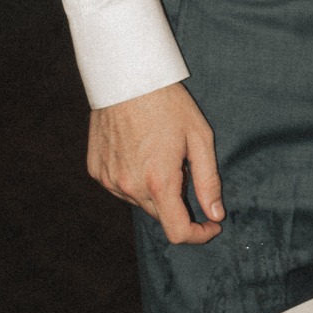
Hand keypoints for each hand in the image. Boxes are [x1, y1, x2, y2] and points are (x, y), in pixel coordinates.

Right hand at [88, 81, 224, 244]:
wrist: (126, 78)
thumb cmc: (167, 103)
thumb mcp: (199, 137)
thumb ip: (208, 180)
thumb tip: (216, 214)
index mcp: (159, 182)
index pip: (178, 231)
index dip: (199, 235)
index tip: (211, 226)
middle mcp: (130, 187)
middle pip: (160, 215)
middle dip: (177, 202)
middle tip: (185, 166)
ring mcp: (109, 180)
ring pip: (139, 201)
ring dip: (154, 189)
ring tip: (160, 152)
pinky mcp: (96, 171)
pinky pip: (120, 186)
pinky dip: (134, 178)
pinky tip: (140, 151)